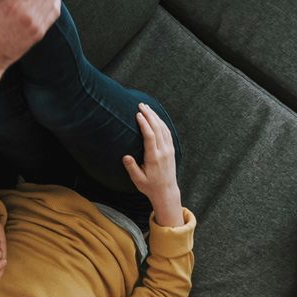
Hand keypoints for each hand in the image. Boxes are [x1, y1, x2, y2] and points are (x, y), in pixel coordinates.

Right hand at [121, 103, 181, 225]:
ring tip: (147, 107)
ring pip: (164, 129)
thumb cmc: (150, 186)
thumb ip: (132, 167)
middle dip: (149, 115)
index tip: (138, 114)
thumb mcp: (138, 180)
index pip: (150, 136)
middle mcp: (163, 152)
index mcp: (154, 158)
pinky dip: (162, 123)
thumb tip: (125, 156)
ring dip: (155, 116)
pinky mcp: (171, 150)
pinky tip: (156, 117)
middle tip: (141, 105)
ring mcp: (169, 150)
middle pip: (157, 128)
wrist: (166, 191)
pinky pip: (168, 133)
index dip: (144, 124)